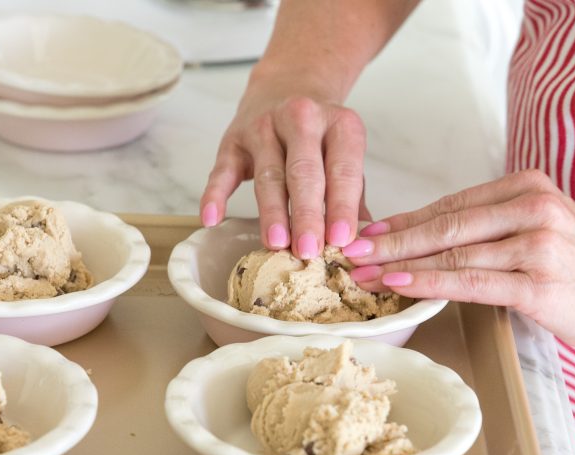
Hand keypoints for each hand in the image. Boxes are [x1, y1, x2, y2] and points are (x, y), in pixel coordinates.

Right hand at [200, 84, 370, 259]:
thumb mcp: (344, 155)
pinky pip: (222, 170)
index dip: (342, 206)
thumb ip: (353, 197)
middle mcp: (302, 119)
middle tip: (308, 249)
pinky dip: (215, 195)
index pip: (343, 169)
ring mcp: (264, 128)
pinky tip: (211, 218)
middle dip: (307, 214)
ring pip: (268, 174)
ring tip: (276, 243)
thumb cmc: (319, 136)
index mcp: (339, 124)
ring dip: (272, 212)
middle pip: (304, 172)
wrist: (285, 86)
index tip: (342, 239)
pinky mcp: (233, 139)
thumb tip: (363, 243)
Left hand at [342, 169, 574, 351]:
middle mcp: (530, 207)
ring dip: (400, 266)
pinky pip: (471, 281)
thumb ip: (490, 228)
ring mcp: (536, 244)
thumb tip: (426, 238)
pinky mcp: (539, 283)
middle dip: (390, 242)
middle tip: (351, 253)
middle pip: (443, 225)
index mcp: (526, 187)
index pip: (450, 205)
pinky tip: (399, 285)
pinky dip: (429, 283)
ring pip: (451, 253)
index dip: (402, 222)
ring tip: (363, 275)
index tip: (366, 235)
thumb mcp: (541, 229)